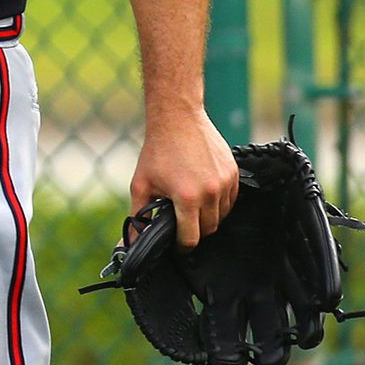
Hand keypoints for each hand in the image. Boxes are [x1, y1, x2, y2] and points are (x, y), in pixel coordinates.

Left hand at [130, 109, 239, 246]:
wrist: (178, 119)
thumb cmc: (157, 152)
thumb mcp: (141, 184)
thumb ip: (138, 215)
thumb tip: (130, 242)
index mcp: (187, 198)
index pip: (192, 238)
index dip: (182, 245)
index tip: (176, 243)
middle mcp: (210, 193)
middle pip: (208, 229)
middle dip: (194, 231)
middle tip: (181, 222)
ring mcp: (225, 183)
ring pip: (221, 216)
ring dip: (208, 217)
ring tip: (190, 205)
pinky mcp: (234, 174)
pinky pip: (230, 200)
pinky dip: (218, 203)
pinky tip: (202, 193)